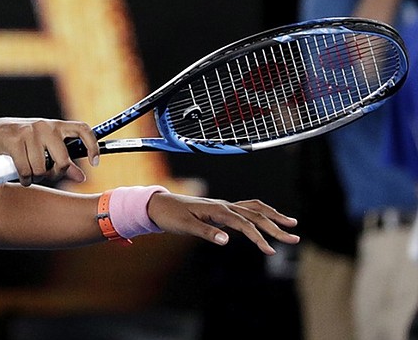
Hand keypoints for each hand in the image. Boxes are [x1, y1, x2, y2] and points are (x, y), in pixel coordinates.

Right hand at [0, 118, 98, 185]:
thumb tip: (82, 178)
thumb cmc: (22, 142)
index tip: (95, 163)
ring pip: (42, 168)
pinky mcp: (15, 140)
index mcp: (56, 126)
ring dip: (36, 177)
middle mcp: (45, 126)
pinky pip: (26, 169)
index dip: (93, 146)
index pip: (82, 130)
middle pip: (62, 159)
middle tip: (47, 175)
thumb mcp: (45, 149)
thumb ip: (64, 162)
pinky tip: (22, 177)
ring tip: (30, 173)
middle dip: (55, 173)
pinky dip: (25, 178)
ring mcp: (30, 132)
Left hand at [147, 193, 299, 254]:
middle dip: (276, 226)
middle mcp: (224, 205)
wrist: (159, 205)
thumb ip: (207, 233)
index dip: (259, 237)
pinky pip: (246, 210)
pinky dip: (260, 214)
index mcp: (218, 209)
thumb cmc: (171, 216)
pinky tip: (267, 220)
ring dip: (273, 216)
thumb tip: (226, 241)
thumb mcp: (186, 227)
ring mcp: (223, 206)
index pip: (245, 224)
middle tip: (295, 238)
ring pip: (254, 208)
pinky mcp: (221, 210)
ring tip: (291, 224)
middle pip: (256, 214)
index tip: (271, 251)